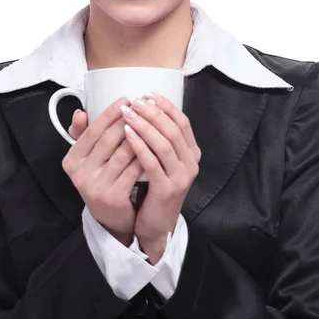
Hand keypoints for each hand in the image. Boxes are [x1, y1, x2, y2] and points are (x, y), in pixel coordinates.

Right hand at [62, 98, 143, 245]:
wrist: (112, 218)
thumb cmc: (104, 180)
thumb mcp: (90, 159)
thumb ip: (84, 135)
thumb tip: (80, 112)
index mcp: (72, 160)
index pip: (92, 130)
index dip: (110, 113)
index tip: (126, 99)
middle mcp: (80, 174)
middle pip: (108, 139)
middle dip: (128, 120)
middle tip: (143, 107)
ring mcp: (95, 187)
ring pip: (123, 153)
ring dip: (140, 136)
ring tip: (152, 122)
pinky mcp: (112, 197)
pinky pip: (133, 170)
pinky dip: (145, 156)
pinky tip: (156, 146)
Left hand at [121, 94, 200, 262]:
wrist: (156, 224)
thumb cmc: (154, 187)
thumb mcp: (160, 160)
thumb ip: (157, 137)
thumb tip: (144, 107)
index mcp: (191, 152)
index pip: (182, 122)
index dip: (166, 106)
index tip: (148, 94)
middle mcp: (191, 163)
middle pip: (173, 130)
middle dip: (152, 113)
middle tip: (134, 101)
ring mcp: (181, 177)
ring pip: (164, 144)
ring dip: (144, 126)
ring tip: (127, 114)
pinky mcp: (167, 190)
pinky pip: (152, 163)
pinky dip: (140, 146)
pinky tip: (127, 134)